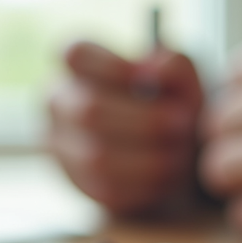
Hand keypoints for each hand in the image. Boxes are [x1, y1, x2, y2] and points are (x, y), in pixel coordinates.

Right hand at [48, 41, 203, 215]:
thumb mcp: (181, 79)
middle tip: (182, 124)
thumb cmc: (170, 105)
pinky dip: (142, 186)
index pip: (75, 54)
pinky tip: (164, 178)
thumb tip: (155, 71)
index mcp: (79, 64)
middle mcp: (59, 101)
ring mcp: (60, 144)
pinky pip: (104, 188)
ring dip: (148, 159)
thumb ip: (174, 67)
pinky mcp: (75, 181)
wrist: (171, 151)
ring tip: (179, 156)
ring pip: (96, 157)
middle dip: (145, 121)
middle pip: (89, 110)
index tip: (148, 78)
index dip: (113, 67)